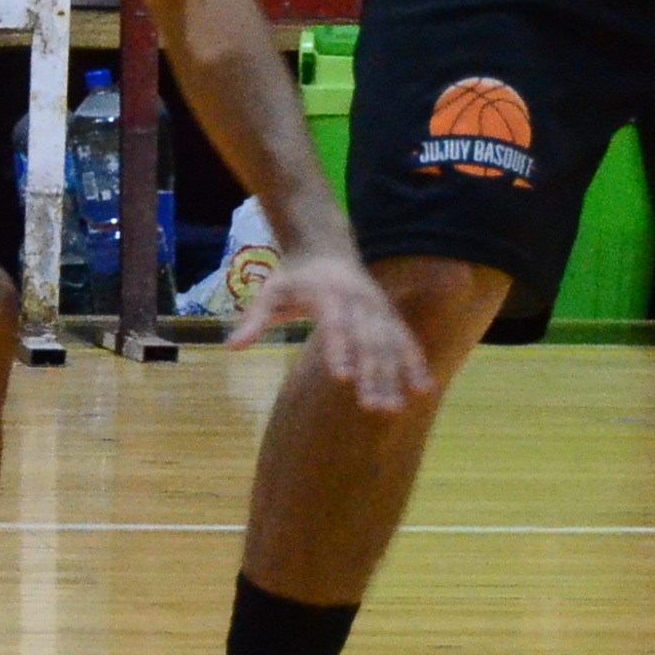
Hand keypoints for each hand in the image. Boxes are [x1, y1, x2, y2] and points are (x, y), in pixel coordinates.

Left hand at [226, 249, 434, 412]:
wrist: (325, 245)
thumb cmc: (294, 275)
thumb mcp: (270, 293)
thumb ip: (254, 320)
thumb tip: (231, 347)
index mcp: (329, 294)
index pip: (336, 325)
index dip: (340, 349)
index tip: (342, 378)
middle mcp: (358, 301)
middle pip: (368, 340)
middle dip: (372, 374)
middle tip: (372, 408)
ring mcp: (377, 307)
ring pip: (390, 344)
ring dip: (394, 377)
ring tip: (395, 409)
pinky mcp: (388, 314)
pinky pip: (405, 339)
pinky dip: (415, 363)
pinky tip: (422, 389)